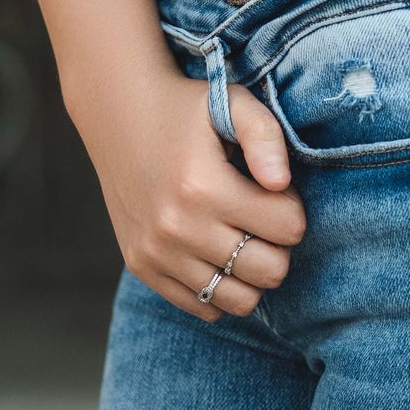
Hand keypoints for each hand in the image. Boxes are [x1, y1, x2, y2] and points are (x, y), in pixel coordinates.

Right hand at [73, 62, 306, 320]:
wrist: (117, 116)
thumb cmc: (185, 109)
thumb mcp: (230, 102)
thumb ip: (265, 136)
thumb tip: (281, 184)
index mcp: (203, 186)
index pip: (288, 228)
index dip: (292, 208)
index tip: (274, 190)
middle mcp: (177, 228)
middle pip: (270, 271)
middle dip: (279, 244)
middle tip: (262, 216)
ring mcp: (157, 254)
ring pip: (240, 300)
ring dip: (252, 271)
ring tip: (241, 236)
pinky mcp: (143, 268)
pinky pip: (204, 307)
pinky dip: (221, 287)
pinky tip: (216, 252)